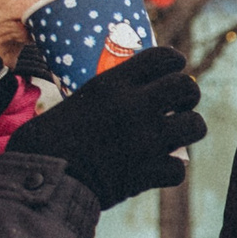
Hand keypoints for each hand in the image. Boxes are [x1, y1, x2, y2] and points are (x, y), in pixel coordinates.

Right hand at [2, 45, 206, 209]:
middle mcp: (135, 106)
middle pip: (187, 87)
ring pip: (195, 126)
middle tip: (178, 106)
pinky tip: (158, 170)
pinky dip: (171, 171)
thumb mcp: (75, 103)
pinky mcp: (148, 172)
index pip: (163, 58)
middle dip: (188, 96)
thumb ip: (105, 97)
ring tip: (175, 136)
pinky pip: (179, 168)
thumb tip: (123, 96)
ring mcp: (146, 139)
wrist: (41, 179)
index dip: (175, 62)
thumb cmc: (45, 142)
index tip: (176, 69)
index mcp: (113, 84)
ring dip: (188, 130)